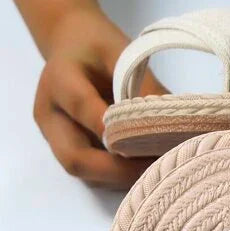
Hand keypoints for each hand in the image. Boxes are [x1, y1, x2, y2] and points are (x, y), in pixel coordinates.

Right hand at [32, 5, 165, 188]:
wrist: (71, 47)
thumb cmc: (98, 48)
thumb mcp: (121, 52)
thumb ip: (141, 86)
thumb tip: (174, 124)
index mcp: (59, 80)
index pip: (81, 108)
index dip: (112, 130)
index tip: (147, 141)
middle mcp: (51, 116)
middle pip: (74, 158)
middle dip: (117, 170)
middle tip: (155, 169)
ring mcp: (57, 139)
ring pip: (85, 173)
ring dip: (121, 178)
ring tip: (155, 171)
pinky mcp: (69, 152)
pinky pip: (93, 176)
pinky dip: (120, 178)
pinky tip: (145, 170)